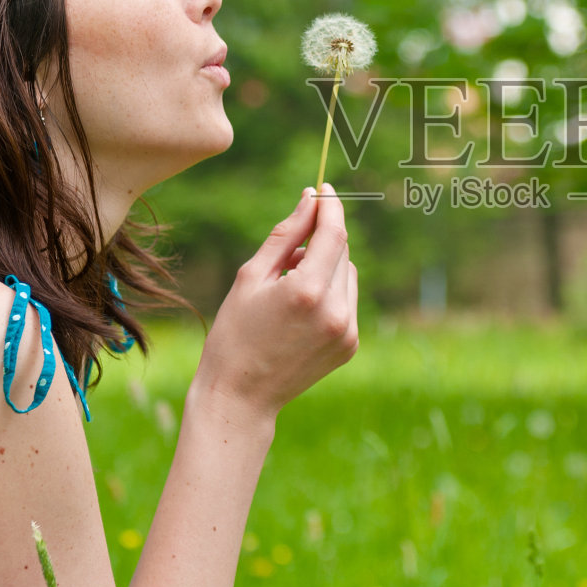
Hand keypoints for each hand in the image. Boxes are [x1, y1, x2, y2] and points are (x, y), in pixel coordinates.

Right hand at [195, 185, 358, 419]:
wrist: (241, 397)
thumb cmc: (235, 333)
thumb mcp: (251, 277)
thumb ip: (286, 234)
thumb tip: (310, 197)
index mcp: (307, 291)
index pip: (333, 233)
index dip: (331, 206)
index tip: (324, 189)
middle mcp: (336, 311)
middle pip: (342, 251)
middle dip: (320, 240)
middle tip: (287, 255)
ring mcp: (347, 331)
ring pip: (349, 274)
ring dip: (327, 267)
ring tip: (289, 288)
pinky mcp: (351, 345)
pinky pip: (349, 300)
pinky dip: (331, 292)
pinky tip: (300, 311)